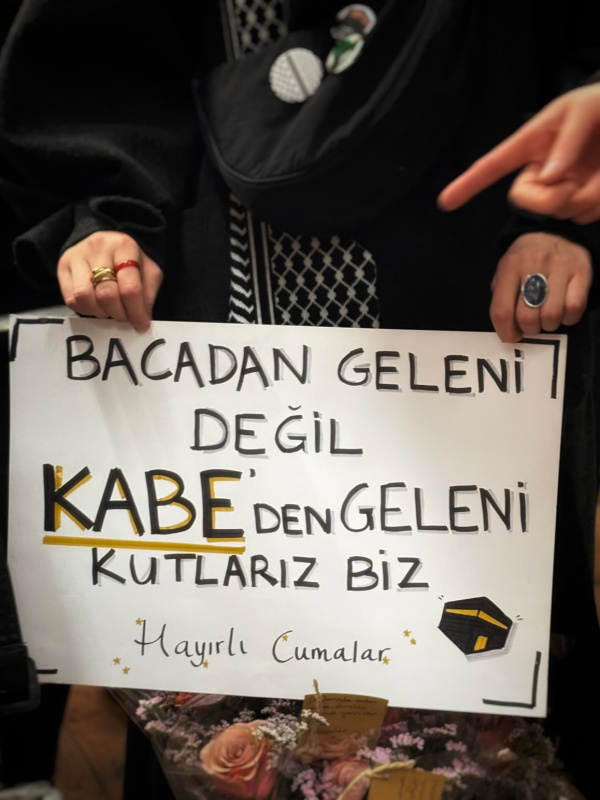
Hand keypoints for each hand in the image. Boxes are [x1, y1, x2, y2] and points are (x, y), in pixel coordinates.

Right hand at [58, 231, 162, 331]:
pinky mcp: (63, 267)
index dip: (136, 312)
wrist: (106, 241)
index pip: (130, 287)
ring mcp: (77, 257)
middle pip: (107, 294)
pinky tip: (96, 306)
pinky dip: (86, 310)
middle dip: (119, 313)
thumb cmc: (129, 258)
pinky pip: (71, 299)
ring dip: (100, 312)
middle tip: (125, 316)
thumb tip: (142, 320)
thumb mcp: (148, 270)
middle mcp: (99, 248)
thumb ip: (148, 294)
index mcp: (124, 247)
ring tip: (110, 310)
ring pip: (84, 297)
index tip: (141, 325)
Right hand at [438, 84, 599, 221]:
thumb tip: (548, 177)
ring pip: (561, 212)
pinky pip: (585, 216)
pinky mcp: (583, 202)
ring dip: (587, 198)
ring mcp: (561, 188)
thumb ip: (567, 140)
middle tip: (574, 187)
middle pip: (525, 202)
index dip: (468, 183)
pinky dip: (599, 204)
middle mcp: (541, 171)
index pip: (493, 165)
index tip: (445, 201)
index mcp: (532, 143)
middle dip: (549, 202)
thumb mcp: (585, 110)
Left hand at [490, 233, 591, 341]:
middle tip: (530, 326)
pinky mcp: (582, 271)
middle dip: (528, 330)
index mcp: (510, 266)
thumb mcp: (505, 269)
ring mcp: (560, 268)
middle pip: (527, 317)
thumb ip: (501, 294)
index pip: (502, 310)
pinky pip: (575, 307)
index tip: (511, 336)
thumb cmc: (525, 256)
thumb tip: (505, 326)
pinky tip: (563, 313)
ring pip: (552, 315)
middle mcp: (535, 265)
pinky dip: (568, 318)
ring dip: (548, 325)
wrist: (554, 229)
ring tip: (546, 319)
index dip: (505, 331)